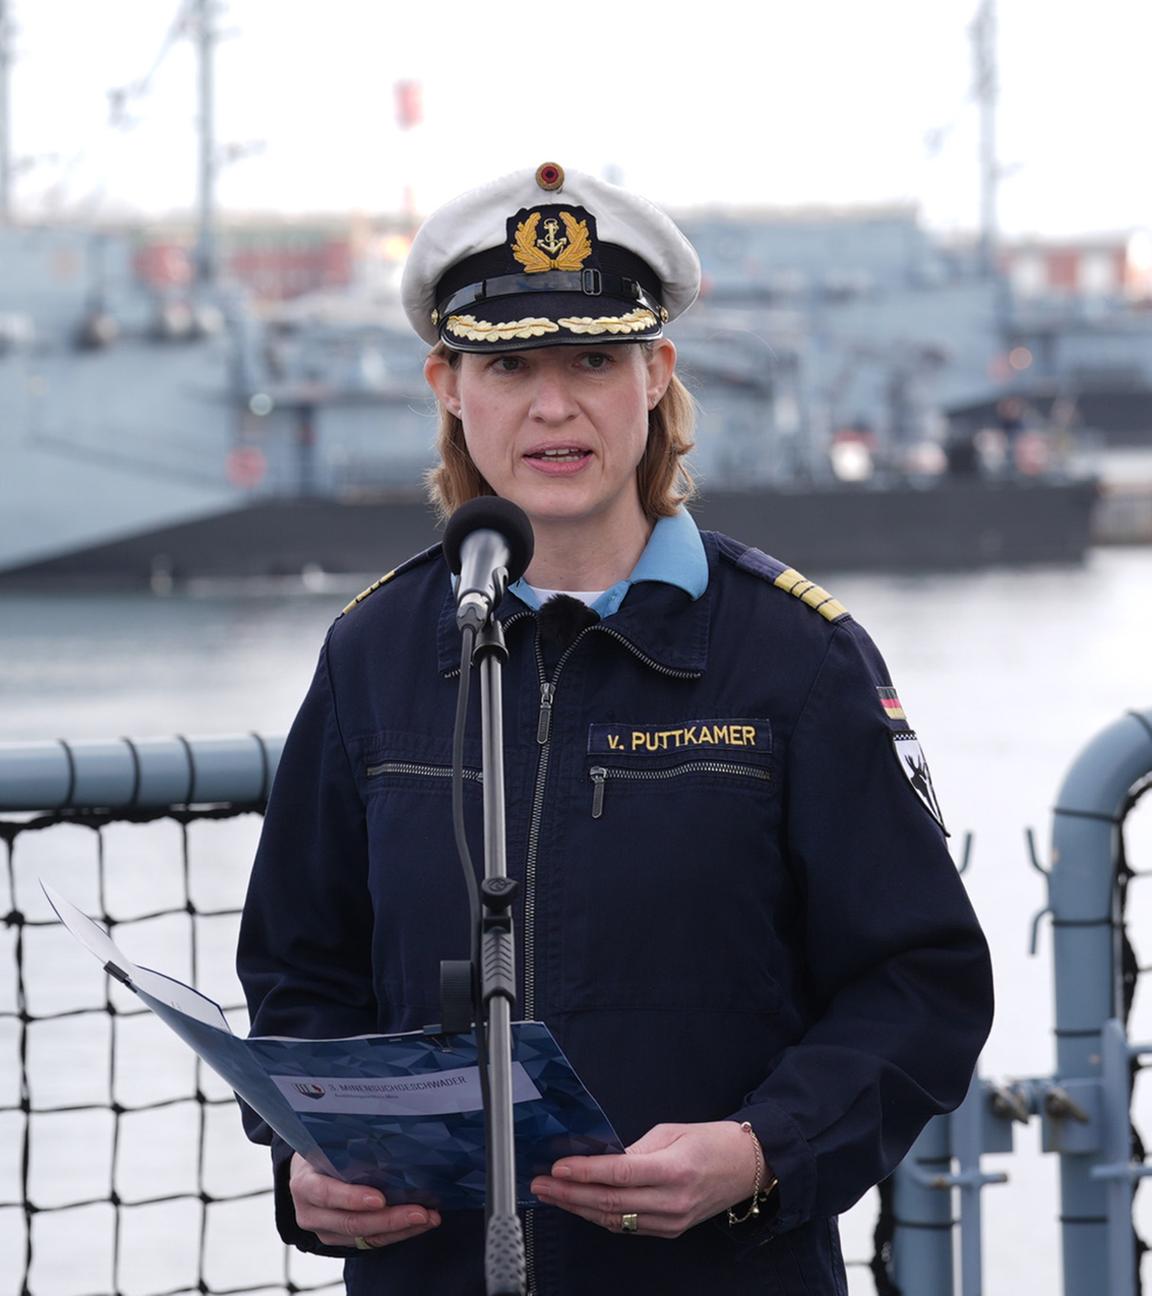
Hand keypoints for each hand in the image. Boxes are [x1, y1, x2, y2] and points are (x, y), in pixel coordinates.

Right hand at [289, 1153, 440, 1247]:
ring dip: (401, 1229)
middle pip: (351, 1222)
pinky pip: (370, 1242)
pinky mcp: (339, 1240)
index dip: (352, 1198)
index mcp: (305, 1185)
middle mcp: (311, 1214)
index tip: (380, 1199)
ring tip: (428, 1218)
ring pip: (364, 1237)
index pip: (327, 1194)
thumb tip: (389, 1134)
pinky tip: (419, 1223)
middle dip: (389, 1220)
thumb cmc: (321, 1151)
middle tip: (419, 1212)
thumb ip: (347, 1146)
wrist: (305, 1173)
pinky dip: (397, 1233)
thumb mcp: (326, 1144)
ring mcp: (325, 1231)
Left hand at [529, 1121, 762, 1237]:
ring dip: (579, 1208)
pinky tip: (581, 1205)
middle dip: (571, 1194)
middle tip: (542, 1184)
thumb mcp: (672, 1132)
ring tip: (553, 1195)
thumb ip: (635, 1149)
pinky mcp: (671, 1230)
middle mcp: (673, 1201)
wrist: (747, 1166)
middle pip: (612, 1202)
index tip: (558, 1167)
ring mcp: (672, 1221)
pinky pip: (629, 1226)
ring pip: (616, 1219)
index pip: (620, 1174)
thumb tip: (602, 1160)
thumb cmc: (712, 1141)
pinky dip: (601, 1216)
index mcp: (675, 1170)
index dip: (586, 1172)